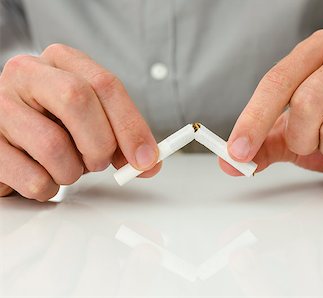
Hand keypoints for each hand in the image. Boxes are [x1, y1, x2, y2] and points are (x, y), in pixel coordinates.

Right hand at [0, 44, 159, 200]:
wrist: (6, 138)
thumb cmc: (53, 126)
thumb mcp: (90, 122)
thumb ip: (120, 137)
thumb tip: (148, 162)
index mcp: (61, 61)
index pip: (105, 84)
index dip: (131, 125)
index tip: (146, 158)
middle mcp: (27, 73)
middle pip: (77, 99)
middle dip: (100, 143)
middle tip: (98, 162)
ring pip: (53, 145)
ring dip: (72, 171)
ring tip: (65, 168)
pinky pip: (33, 177)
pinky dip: (48, 187)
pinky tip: (41, 176)